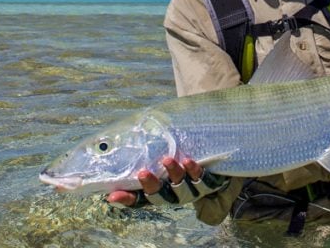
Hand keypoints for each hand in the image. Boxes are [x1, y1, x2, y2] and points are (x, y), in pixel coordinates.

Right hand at [107, 157, 227, 207]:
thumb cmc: (182, 151)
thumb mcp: (164, 150)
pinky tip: (189, 160)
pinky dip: (194, 170)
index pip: (139, 198)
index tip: (113, 196)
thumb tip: (124, 131)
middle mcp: (173, 194)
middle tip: (143, 173)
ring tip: (168, 160)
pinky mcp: (208, 183)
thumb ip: (148, 146)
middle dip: (151, 185)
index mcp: (159, 189)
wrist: (217, 160)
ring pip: (181, 188)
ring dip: (173, 174)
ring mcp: (191, 190)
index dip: (127, 199)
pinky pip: (202, 180)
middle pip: (159, 196)